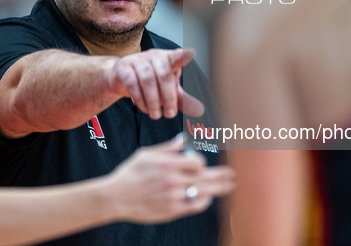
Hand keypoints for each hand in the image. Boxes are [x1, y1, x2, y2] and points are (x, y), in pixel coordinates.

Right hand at [107, 48, 204, 118]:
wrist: (120, 78)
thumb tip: (200, 111)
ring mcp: (138, 60)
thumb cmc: (150, 82)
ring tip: (156, 115)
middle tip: (170, 114)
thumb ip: (182, 100)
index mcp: (168, 59)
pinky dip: (140, 99)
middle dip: (168, 97)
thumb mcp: (168, 90)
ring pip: (148, 79)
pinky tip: (145, 108)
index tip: (192, 53)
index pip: (177, 57)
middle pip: (164, 75)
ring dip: (153, 100)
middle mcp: (154, 56)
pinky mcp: (124, 68)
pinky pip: (132, 83)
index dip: (183, 56)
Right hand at [107, 135, 234, 223]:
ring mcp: (173, 196)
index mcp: (168, 164)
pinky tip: (208, 198)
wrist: (117, 196)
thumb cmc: (130, 173)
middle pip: (206, 177)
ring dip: (219, 189)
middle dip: (222, 175)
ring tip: (229, 186)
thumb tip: (183, 140)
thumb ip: (167, 148)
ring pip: (203, 192)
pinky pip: (194, 206)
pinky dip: (203, 202)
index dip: (202, 163)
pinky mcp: (171, 210)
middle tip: (233, 175)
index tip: (201, 165)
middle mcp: (173, 180)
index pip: (197, 162)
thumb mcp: (147, 154)